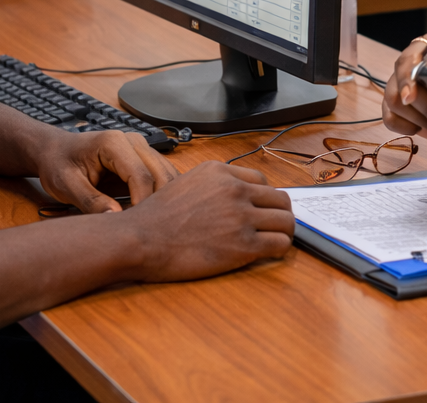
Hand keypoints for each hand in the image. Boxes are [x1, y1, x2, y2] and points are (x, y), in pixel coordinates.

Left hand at [36, 130, 177, 213]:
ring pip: (167, 175)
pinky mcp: (144, 158)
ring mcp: (142, 148)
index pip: (140, 176)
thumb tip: (116, 218)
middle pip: (161, 174)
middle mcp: (133, 141)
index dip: (141, 203)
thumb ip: (91, 201)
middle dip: (156, 203)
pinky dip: (161, 195)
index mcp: (113, 143)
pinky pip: (162, 176)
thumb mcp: (66, 185)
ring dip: (162, 199)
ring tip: (148, 223)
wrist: (56, 150)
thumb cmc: (59, 164)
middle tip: (144, 229)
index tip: (134, 226)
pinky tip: (149, 213)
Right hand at [124, 162, 295, 281]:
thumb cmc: (156, 218)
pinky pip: (280, 244)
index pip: (262, 180)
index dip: (262, 198)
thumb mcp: (186, 183)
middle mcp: (234, 189)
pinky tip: (266, 254)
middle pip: (280, 199)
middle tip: (272, 227)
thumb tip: (236, 197)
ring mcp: (241, 216)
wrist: (141, 240)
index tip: (259, 211)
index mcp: (220, 172)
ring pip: (286, 220)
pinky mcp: (243, 245)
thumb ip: (214, 185)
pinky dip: (278, 250)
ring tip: (273, 242)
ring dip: (283, 232)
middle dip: (278, 214)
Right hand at [382, 37, 426, 140]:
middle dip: (421, 107)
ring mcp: (400, 87)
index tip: (411, 97)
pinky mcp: (398, 108)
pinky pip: (391, 120)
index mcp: (425, 48)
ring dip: (417, 119)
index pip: (407, 59)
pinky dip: (407, 128)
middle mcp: (408, 66)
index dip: (406, 78)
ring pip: (393, 105)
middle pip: (397, 88)